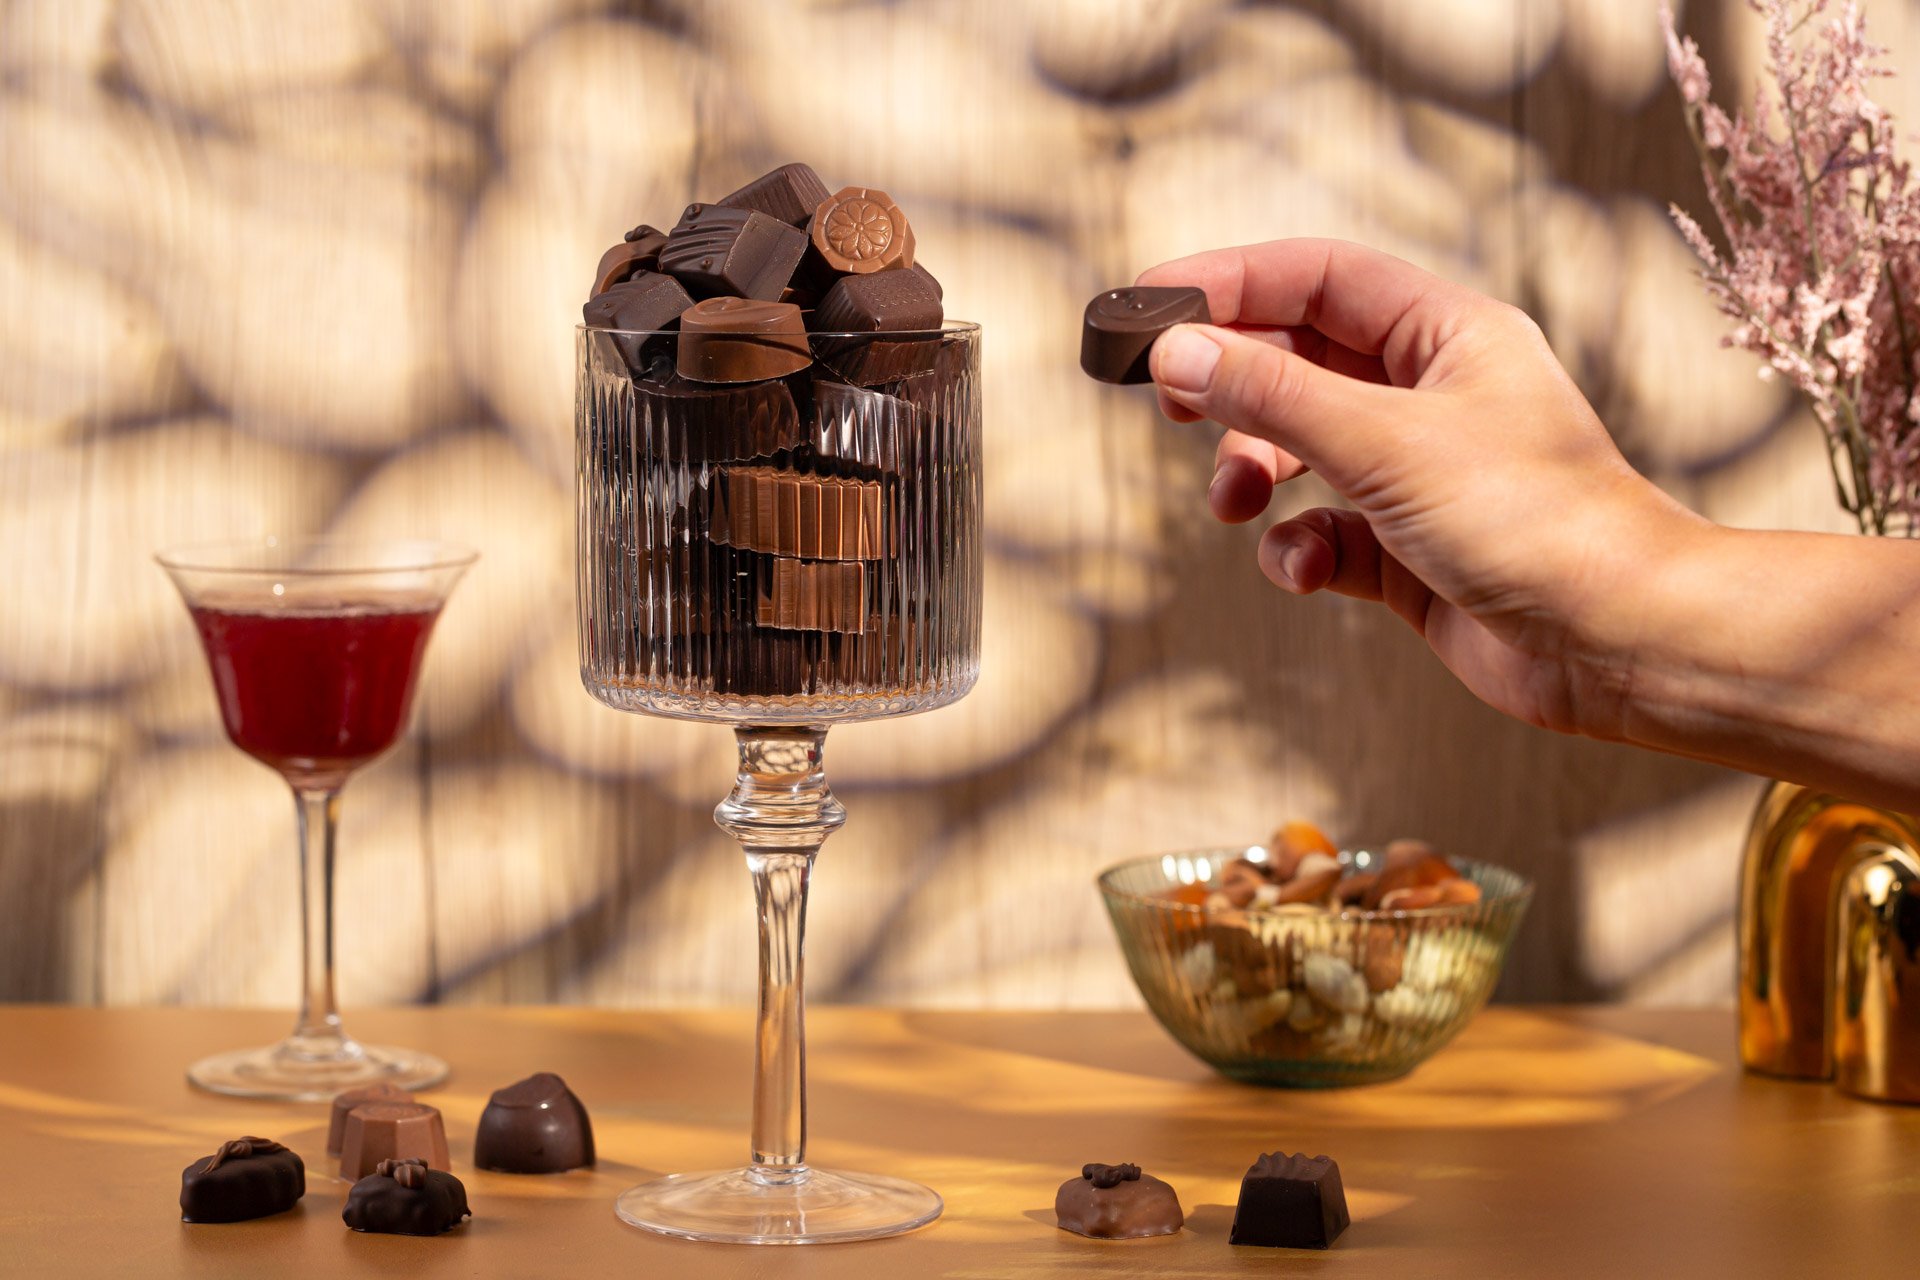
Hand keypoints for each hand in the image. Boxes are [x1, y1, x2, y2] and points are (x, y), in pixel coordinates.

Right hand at [1138, 238, 1706, 737]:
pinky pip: (1322, 531)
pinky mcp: (1408, 550)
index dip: (1227, 283)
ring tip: (1233, 503)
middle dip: (1233, 387)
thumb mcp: (1384, 443)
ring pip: (1299, 449)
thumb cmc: (1533, 522)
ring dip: (1253, 473)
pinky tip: (1311, 571)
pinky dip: (1300, 550)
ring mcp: (1418, 474)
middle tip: (1172, 407)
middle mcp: (1431, 393)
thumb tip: (1177, 352)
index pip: (1315, 278)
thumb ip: (1272, 395)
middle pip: (1298, 359)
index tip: (1148, 304)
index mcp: (1447, 333)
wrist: (1617, 643)